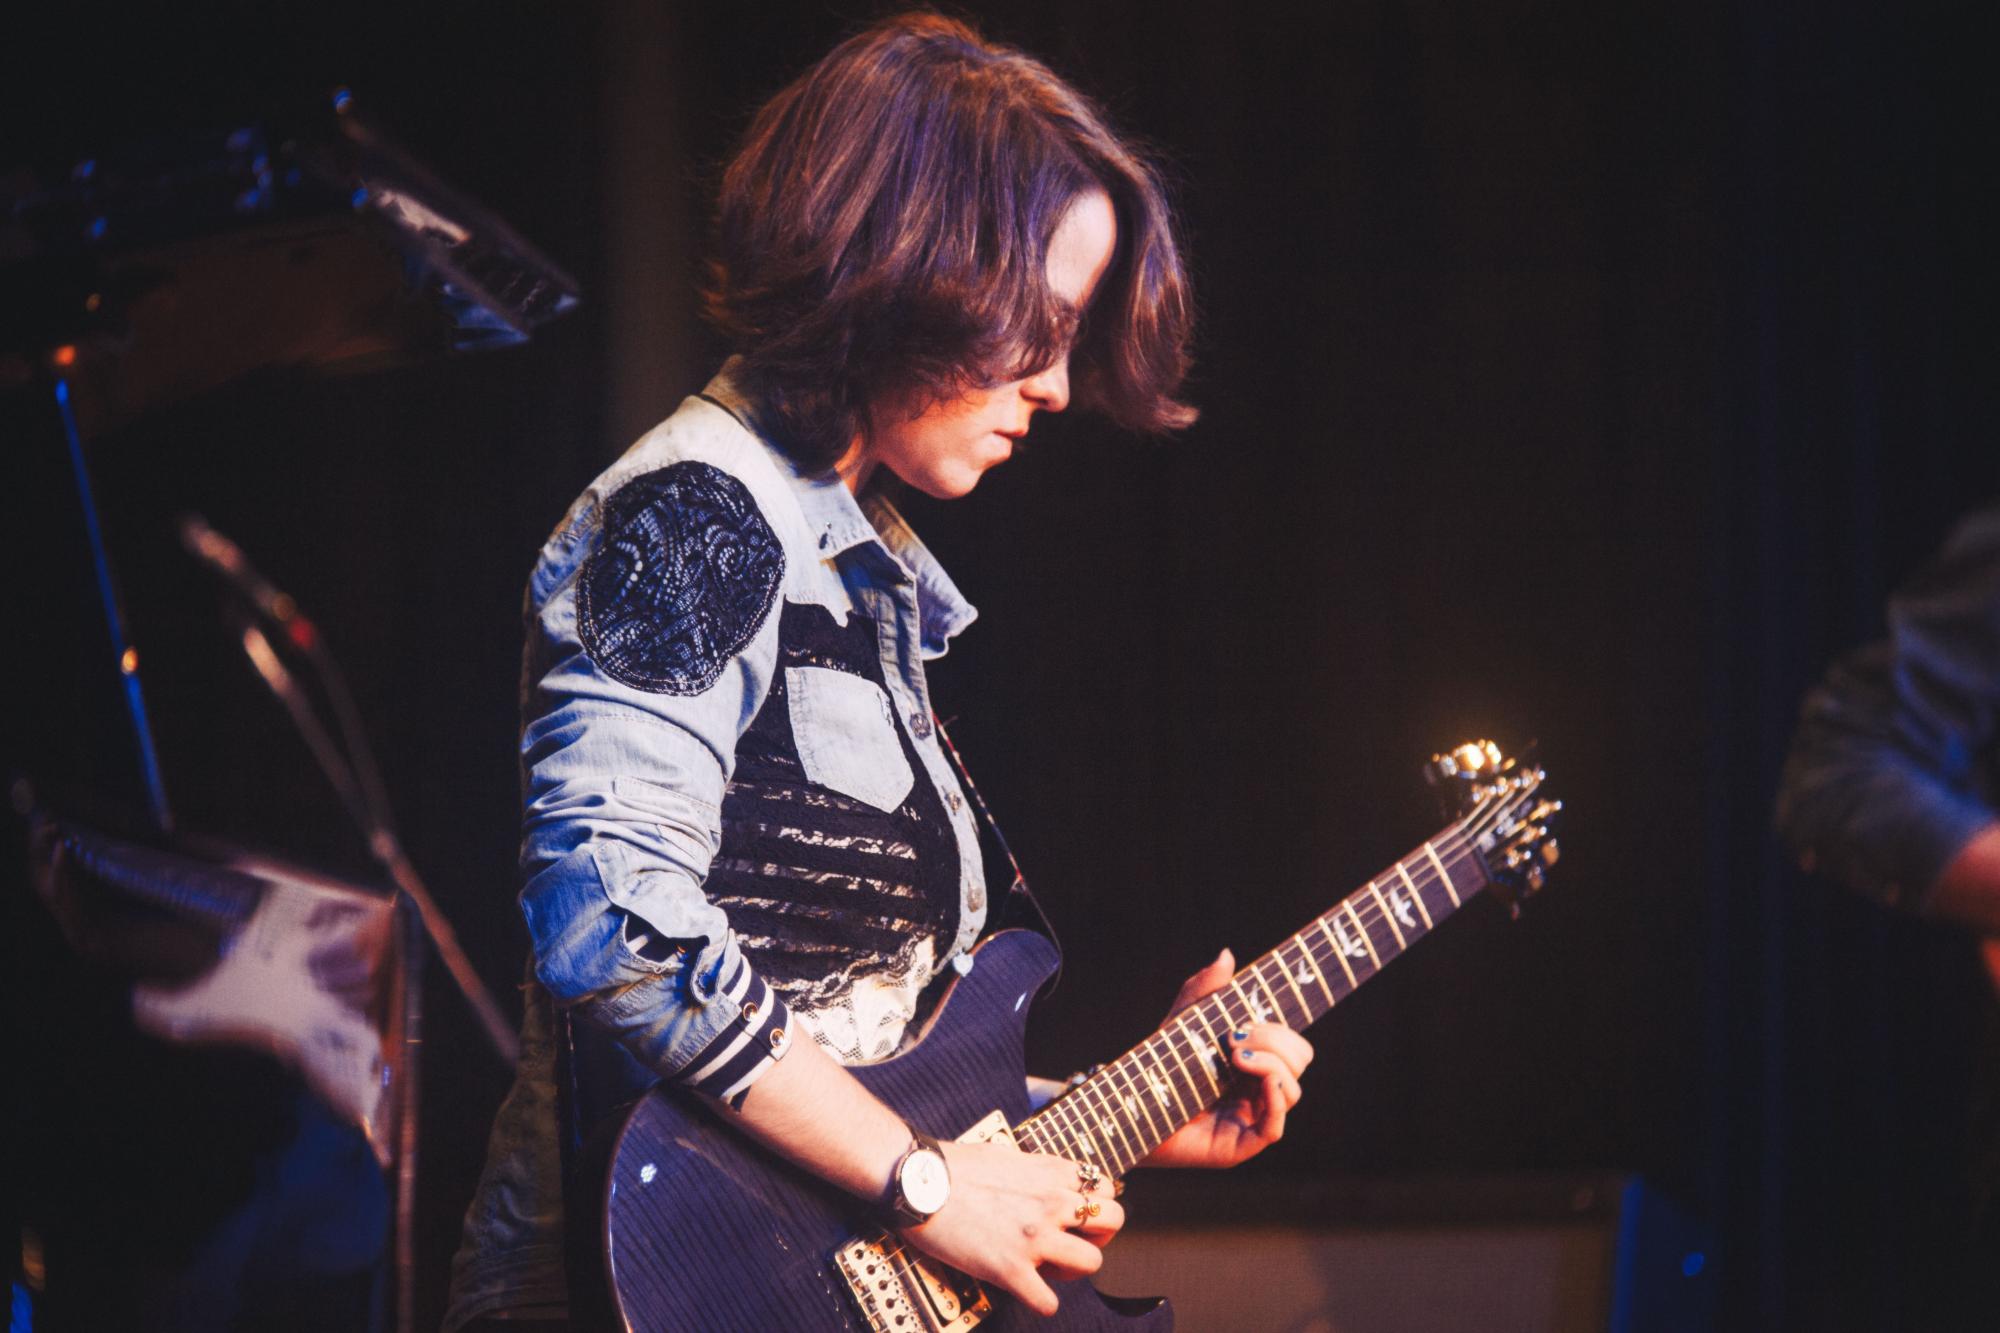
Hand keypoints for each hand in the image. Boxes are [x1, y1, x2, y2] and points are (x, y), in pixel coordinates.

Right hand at [897, 1135, 1123, 1316]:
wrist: (919, 1181)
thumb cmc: (954, 1166)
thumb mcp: (1009, 1154)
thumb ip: (1038, 1171)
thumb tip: (1048, 1182)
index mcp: (1052, 1173)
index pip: (1105, 1188)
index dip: (1093, 1205)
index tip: (1076, 1215)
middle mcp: (1052, 1203)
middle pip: (1114, 1220)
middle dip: (1098, 1235)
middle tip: (1071, 1241)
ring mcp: (1035, 1238)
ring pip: (1092, 1262)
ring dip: (1073, 1269)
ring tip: (1049, 1268)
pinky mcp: (1011, 1269)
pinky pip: (1048, 1303)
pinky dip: (1040, 1302)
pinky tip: (1026, 1290)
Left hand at [1137, 948, 1312, 1169]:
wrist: (1124, 1107)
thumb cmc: (1153, 1065)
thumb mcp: (1179, 1022)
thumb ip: (1202, 990)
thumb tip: (1227, 955)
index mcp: (1252, 1061)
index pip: (1291, 1043)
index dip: (1280, 1028)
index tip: (1247, 1018)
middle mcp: (1256, 1089)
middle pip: (1299, 1061)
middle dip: (1277, 1041)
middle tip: (1236, 1037)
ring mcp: (1250, 1118)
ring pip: (1292, 1090)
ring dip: (1273, 1065)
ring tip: (1235, 1057)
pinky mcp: (1238, 1145)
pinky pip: (1275, 1128)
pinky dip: (1277, 1101)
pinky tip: (1263, 1082)